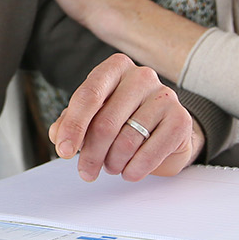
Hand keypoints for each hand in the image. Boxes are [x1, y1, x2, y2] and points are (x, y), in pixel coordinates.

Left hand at [49, 54, 201, 181]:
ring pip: (127, 141)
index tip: (63, 151)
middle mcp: (141, 75)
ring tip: (111, 166)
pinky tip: (129, 172)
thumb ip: (70, 122)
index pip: (88, 96)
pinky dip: (134, 170)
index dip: (73, 127)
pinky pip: (149, 153)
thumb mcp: (92, 116)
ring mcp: (164, 95)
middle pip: (106, 123)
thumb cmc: (124, 118)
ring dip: (113, 163)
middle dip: (91, 154)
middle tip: (86, 172)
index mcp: (114, 67)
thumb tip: (57, 134)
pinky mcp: (181, 119)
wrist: (164, 129)